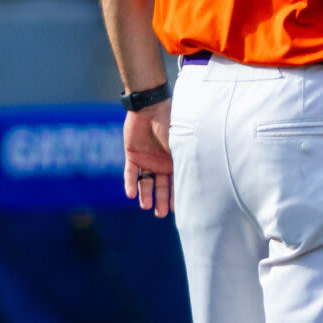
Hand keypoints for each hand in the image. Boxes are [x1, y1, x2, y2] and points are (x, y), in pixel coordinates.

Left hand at [122, 102, 173, 218]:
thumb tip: (192, 181)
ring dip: (146, 194)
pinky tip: (131, 195)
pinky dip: (130, 183)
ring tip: (146, 206)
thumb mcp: (179, 145)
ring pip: (145, 182)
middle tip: (161, 214)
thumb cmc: (169, 124)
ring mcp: (146, 159)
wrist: (149, 108)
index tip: (178, 210)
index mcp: (175, 160)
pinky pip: (130, 173)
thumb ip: (182, 161)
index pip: (176, 182)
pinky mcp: (132, 155)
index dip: (177, 196)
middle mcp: (161, 162)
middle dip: (162, 200)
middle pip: (161, 186)